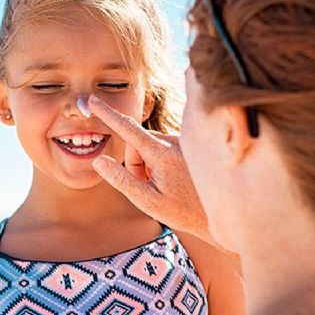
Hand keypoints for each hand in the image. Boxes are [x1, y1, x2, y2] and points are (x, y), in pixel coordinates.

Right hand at [87, 94, 210, 242]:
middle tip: (149, 188)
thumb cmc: (184, 212)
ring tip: (165, 187)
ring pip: (148, 147)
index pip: (127, 128)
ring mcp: (182, 142)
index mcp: (162, 153)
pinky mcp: (186, 145)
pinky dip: (160, 163)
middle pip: (136, 145)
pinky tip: (175, 181)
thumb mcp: (147, 201)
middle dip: (135, 165)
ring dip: (148, 165)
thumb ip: (121, 179)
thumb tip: (99, 160)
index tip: (92, 100)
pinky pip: (161, 149)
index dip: (107, 114)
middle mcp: (173, 141)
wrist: (223, 213)